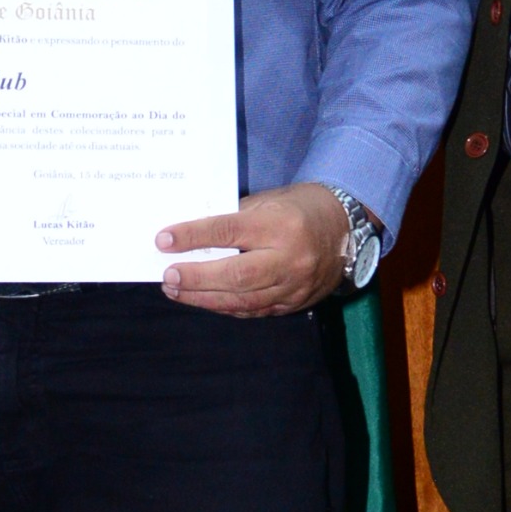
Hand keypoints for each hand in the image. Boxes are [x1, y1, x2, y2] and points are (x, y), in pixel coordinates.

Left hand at [157, 185, 350, 315]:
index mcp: (280, 225)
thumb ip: (234, 217)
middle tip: (168, 276)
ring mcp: (294, 286)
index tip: (164, 240)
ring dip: (204, 298)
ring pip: (243, 300)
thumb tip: (192, 235)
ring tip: (176, 291)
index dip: (193, 237)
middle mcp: (290, 258)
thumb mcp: (269, 201)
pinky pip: (254, 311)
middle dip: (196, 278)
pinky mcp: (294, 303)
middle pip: (235, 275)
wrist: (346, 229)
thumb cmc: (301, 207)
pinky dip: (225, 307)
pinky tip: (204, 301)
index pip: (228, 231)